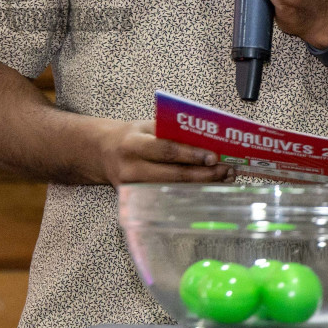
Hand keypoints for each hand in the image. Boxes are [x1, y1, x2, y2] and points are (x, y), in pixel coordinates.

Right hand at [97, 119, 229, 186]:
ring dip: (201, 185)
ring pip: (174, 190)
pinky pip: (168, 197)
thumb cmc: (130, 137)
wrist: (101, 153)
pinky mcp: (137, 201)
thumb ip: (170, 132)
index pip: (166, 150)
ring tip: (223, 179)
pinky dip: (190, 193)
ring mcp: (134, 188)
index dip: (191, 154)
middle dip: (203, 174)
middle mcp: (132, 168)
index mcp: (133, 144)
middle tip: (226, 171)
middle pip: (173, 175)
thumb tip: (205, 138)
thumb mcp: (146, 126)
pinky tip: (207, 189)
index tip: (213, 156)